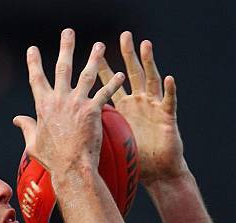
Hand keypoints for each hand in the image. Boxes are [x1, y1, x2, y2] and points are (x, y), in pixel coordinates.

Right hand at [14, 28, 124, 175]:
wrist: (71, 168)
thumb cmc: (52, 160)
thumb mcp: (33, 144)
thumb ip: (26, 128)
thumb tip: (16, 120)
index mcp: (43, 107)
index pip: (36, 79)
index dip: (34, 62)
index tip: (32, 49)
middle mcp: (59, 100)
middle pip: (63, 67)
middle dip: (65, 47)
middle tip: (68, 32)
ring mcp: (76, 104)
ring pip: (86, 74)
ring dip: (94, 58)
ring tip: (99, 46)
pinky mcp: (92, 111)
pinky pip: (104, 93)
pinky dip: (112, 83)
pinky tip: (120, 75)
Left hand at [98, 32, 188, 185]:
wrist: (157, 173)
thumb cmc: (133, 161)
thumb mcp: (108, 143)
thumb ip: (90, 134)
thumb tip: (66, 134)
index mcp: (122, 108)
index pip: (109, 84)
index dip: (102, 68)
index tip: (94, 53)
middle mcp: (138, 103)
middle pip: (132, 73)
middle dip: (128, 55)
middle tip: (124, 35)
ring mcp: (153, 108)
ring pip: (151, 81)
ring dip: (149, 63)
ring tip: (145, 46)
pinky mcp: (167, 117)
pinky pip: (168, 102)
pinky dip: (169, 91)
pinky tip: (168, 78)